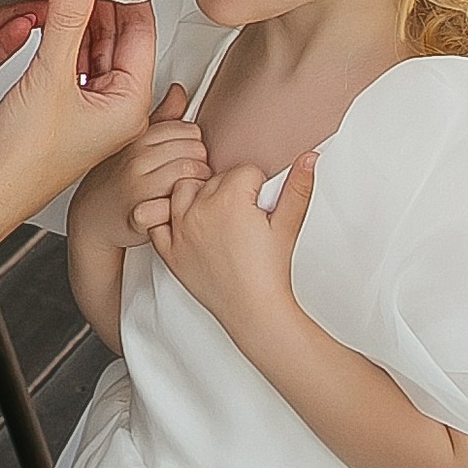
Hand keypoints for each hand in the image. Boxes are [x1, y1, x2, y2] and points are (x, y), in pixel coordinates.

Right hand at [0, 0, 159, 234]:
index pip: (142, 31)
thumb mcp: (49, 78)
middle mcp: (116, 108)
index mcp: (131, 106)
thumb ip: (67, 20)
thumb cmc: (24, 163)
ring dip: (81, 14)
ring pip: (94, 46)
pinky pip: (72, 60)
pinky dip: (63, 35)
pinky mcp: (63, 108)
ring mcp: (90, 108)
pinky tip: (50, 15)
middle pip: (119, 36)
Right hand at [73, 82, 209, 249]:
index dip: (193, 143)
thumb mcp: (133, 142)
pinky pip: (179, 203)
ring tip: (186, 190)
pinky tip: (177, 208)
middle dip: (199, 163)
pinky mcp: (141, 216)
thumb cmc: (114, 182)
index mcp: (137, 138)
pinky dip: (183, 207)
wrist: (89, 220)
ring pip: (193, 174)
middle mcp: (137, 160)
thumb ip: (162, 117)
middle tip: (189, 175)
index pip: (188, 129)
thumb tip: (180, 91)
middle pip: (195, 150)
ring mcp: (139, 186)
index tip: (184, 155)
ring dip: (196, 185)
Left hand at [152, 148, 317, 341]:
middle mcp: (199, 208)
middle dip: (230, 190)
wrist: (254, 310)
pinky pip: (157, 220)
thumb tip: (309, 157)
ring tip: (219, 216)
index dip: (258, 186)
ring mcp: (180, 229)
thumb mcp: (289, 225)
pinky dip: (168, 219)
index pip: (244, 170)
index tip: (262, 205)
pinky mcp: (170, 250)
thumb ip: (298, 187)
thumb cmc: (270, 271)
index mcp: (229, 198)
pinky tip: (188, 226)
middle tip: (245, 216)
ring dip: (197, 197)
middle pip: (213, 178)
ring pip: (182, 190)